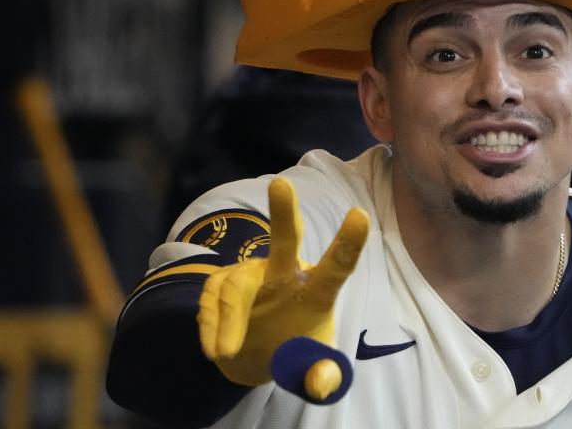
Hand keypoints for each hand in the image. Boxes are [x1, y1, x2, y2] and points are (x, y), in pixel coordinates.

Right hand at [198, 176, 368, 399]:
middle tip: (282, 185)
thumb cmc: (294, 349)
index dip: (349, 243)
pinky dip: (210, 325)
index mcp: (316, 291)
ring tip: (225, 353)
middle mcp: (285, 274)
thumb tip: (321, 385)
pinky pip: (211, 299)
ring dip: (228, 320)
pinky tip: (214, 348)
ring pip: (236, 286)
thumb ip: (321, 375)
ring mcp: (251, 275)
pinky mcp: (221, 283)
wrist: (256, 355)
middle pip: (285, 240)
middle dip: (284, 213)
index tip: (361, 215)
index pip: (336, 267)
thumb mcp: (312, 366)